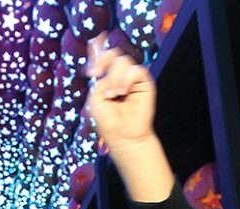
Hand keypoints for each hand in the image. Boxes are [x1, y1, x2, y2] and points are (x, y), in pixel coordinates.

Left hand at [85, 33, 156, 153]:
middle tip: (95, 73)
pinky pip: (135, 70)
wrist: (123, 135)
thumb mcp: (96, 97)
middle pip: (113, 54)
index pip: (103, 58)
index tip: (95, 42)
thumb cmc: (108, 120)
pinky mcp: (144, 82)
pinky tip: (122, 92)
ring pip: (122, 61)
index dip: (98, 48)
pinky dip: (126, 79)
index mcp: (107, 79)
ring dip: (114, 77)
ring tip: (114, 94)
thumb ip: (99, 78)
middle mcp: (120, 76)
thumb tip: (104, 67)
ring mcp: (132, 78)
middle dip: (102, 60)